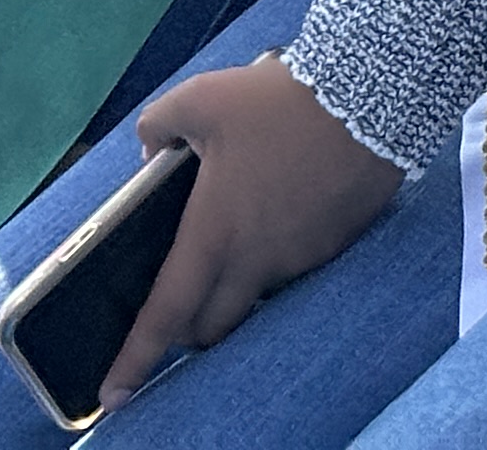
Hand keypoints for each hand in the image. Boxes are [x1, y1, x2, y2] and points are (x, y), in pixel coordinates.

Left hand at [98, 58, 402, 405]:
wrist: (372, 95)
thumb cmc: (279, 101)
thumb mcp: (202, 98)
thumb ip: (159, 125)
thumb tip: (151, 152)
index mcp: (214, 234)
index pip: (166, 313)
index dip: (136, 356)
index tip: (114, 392)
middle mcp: (256, 260)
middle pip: (213, 328)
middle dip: (189, 329)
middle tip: (183, 303)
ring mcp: (300, 257)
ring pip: (258, 297)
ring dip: (239, 286)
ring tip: (242, 233)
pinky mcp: (336, 243)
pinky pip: (297, 267)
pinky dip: (280, 254)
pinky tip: (288, 209)